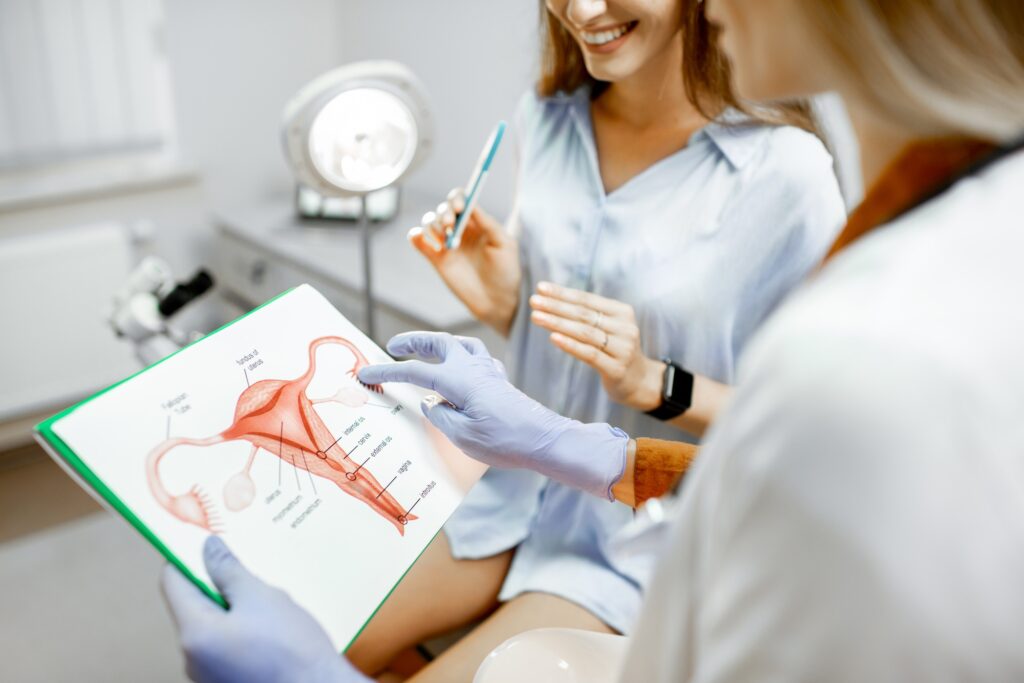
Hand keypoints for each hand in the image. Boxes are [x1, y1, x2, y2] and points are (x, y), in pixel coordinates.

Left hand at [161, 537, 367, 682]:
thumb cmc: (291, 649)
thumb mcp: (260, 597)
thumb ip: (228, 570)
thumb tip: (207, 547)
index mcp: (194, 634)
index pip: (173, 583)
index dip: (187, 557)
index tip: (207, 541)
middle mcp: (193, 658)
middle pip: (193, 605)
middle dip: (217, 582)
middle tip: (247, 566)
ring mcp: (209, 674)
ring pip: (213, 626)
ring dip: (234, 607)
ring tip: (268, 598)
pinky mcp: (229, 681)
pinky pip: (226, 645)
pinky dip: (242, 629)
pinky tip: (272, 625)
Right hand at [358, 332, 628, 499]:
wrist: (544, 440)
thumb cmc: (503, 441)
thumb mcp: (462, 436)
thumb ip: (440, 416)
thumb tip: (431, 403)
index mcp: (457, 380)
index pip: (413, 372)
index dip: (386, 372)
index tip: (365, 374)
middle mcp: (472, 368)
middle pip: (439, 343)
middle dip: (413, 341)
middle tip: (392, 345)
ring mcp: (489, 371)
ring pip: (460, 343)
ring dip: (439, 342)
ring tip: (425, 349)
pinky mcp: (499, 379)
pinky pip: (478, 356)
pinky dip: (463, 355)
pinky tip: (462, 366)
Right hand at [411, 188, 520, 335]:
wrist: (498, 301)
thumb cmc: (506, 271)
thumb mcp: (504, 244)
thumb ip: (488, 223)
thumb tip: (472, 204)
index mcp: (476, 222)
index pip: (461, 200)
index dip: (457, 199)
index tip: (460, 207)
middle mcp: (460, 230)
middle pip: (443, 210)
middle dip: (444, 213)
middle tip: (451, 225)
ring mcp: (446, 244)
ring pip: (430, 222)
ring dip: (433, 225)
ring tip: (446, 241)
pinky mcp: (436, 259)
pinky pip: (418, 241)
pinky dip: (416, 236)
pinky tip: (423, 240)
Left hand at [529, 282, 663, 411]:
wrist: (638, 382)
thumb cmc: (614, 350)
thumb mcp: (607, 328)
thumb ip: (587, 316)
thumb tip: (551, 299)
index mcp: (622, 312)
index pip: (587, 299)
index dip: (563, 293)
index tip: (540, 287)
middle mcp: (625, 328)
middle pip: (584, 314)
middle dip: (556, 306)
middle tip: (533, 301)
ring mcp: (623, 349)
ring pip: (585, 332)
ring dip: (558, 323)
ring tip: (536, 317)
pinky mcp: (617, 369)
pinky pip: (590, 354)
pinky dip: (570, 345)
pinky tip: (553, 338)